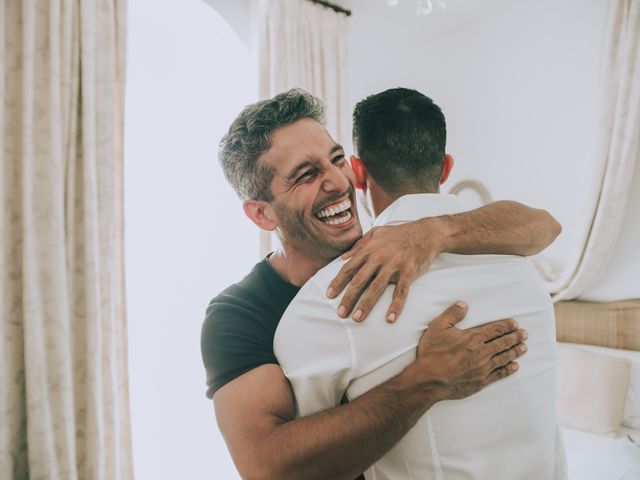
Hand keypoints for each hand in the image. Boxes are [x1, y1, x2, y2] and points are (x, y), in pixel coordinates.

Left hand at [327, 219, 444, 322]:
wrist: (427, 232)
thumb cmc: (400, 234)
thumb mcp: (376, 232)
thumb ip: (359, 244)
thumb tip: (343, 257)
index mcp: (369, 250)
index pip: (349, 268)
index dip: (338, 282)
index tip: (329, 295)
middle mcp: (379, 257)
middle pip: (359, 280)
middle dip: (348, 298)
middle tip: (340, 313)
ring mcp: (394, 264)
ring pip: (376, 287)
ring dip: (365, 304)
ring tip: (357, 318)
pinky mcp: (409, 271)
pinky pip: (401, 291)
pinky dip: (395, 306)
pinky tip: (390, 319)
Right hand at [414, 302, 527, 399]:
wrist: (430, 379)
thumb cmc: (432, 353)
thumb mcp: (438, 327)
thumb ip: (452, 314)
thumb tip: (464, 304)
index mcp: (473, 338)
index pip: (495, 329)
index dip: (507, 326)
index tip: (515, 324)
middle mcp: (482, 352)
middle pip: (503, 343)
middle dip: (515, 337)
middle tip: (524, 334)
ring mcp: (483, 368)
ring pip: (504, 358)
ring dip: (515, 352)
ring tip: (524, 347)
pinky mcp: (481, 381)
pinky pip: (499, 374)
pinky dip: (508, 369)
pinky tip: (515, 366)